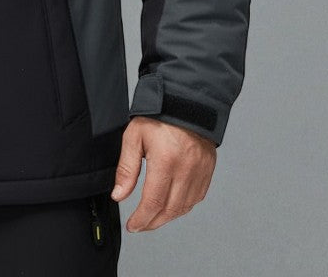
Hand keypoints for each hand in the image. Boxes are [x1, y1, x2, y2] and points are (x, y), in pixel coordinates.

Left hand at [111, 116, 215, 231]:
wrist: (186, 101)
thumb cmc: (159, 115)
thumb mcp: (134, 136)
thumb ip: (126, 168)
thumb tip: (119, 195)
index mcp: (166, 161)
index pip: (153, 202)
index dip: (142, 219)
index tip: (133, 226)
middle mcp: (186, 169)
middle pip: (170, 210)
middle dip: (153, 222)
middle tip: (140, 225)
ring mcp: (200, 171)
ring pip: (184, 207)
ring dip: (167, 217)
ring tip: (153, 217)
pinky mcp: (208, 171)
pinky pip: (197, 198)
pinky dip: (183, 206)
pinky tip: (171, 205)